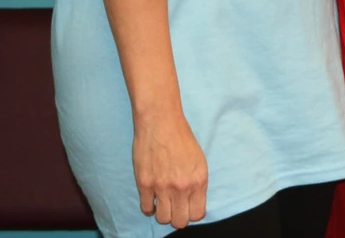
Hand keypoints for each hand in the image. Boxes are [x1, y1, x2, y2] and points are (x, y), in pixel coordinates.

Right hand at [132, 110, 207, 226]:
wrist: (161, 122)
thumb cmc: (181, 137)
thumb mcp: (199, 160)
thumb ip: (196, 183)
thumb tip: (192, 202)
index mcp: (199, 180)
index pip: (198, 214)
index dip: (192, 213)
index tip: (187, 208)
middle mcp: (182, 186)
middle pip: (180, 221)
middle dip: (177, 217)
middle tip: (174, 207)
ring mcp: (162, 187)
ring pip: (163, 219)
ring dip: (163, 213)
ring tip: (162, 202)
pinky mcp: (145, 184)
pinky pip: (146, 209)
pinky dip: (149, 207)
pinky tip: (152, 198)